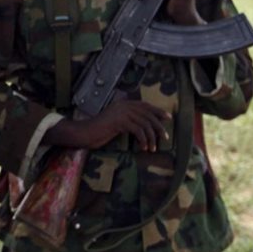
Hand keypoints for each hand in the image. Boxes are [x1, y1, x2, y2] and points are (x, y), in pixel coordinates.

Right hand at [45, 98, 169, 151]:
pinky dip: (143, 140)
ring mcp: (121, 113)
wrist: (85, 133)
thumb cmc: (99, 130)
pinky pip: (138, 130)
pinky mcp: (119, 122)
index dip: (157, 111)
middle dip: (158, 127)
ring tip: (153, 147)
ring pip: (145, 123)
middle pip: (148, 114)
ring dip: (151, 137)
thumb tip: (146, 125)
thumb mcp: (116, 123)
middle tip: (165, 138)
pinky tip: (143, 147)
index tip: (167, 118)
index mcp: (123, 104)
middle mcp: (123, 106)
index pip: (145, 105)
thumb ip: (128, 120)